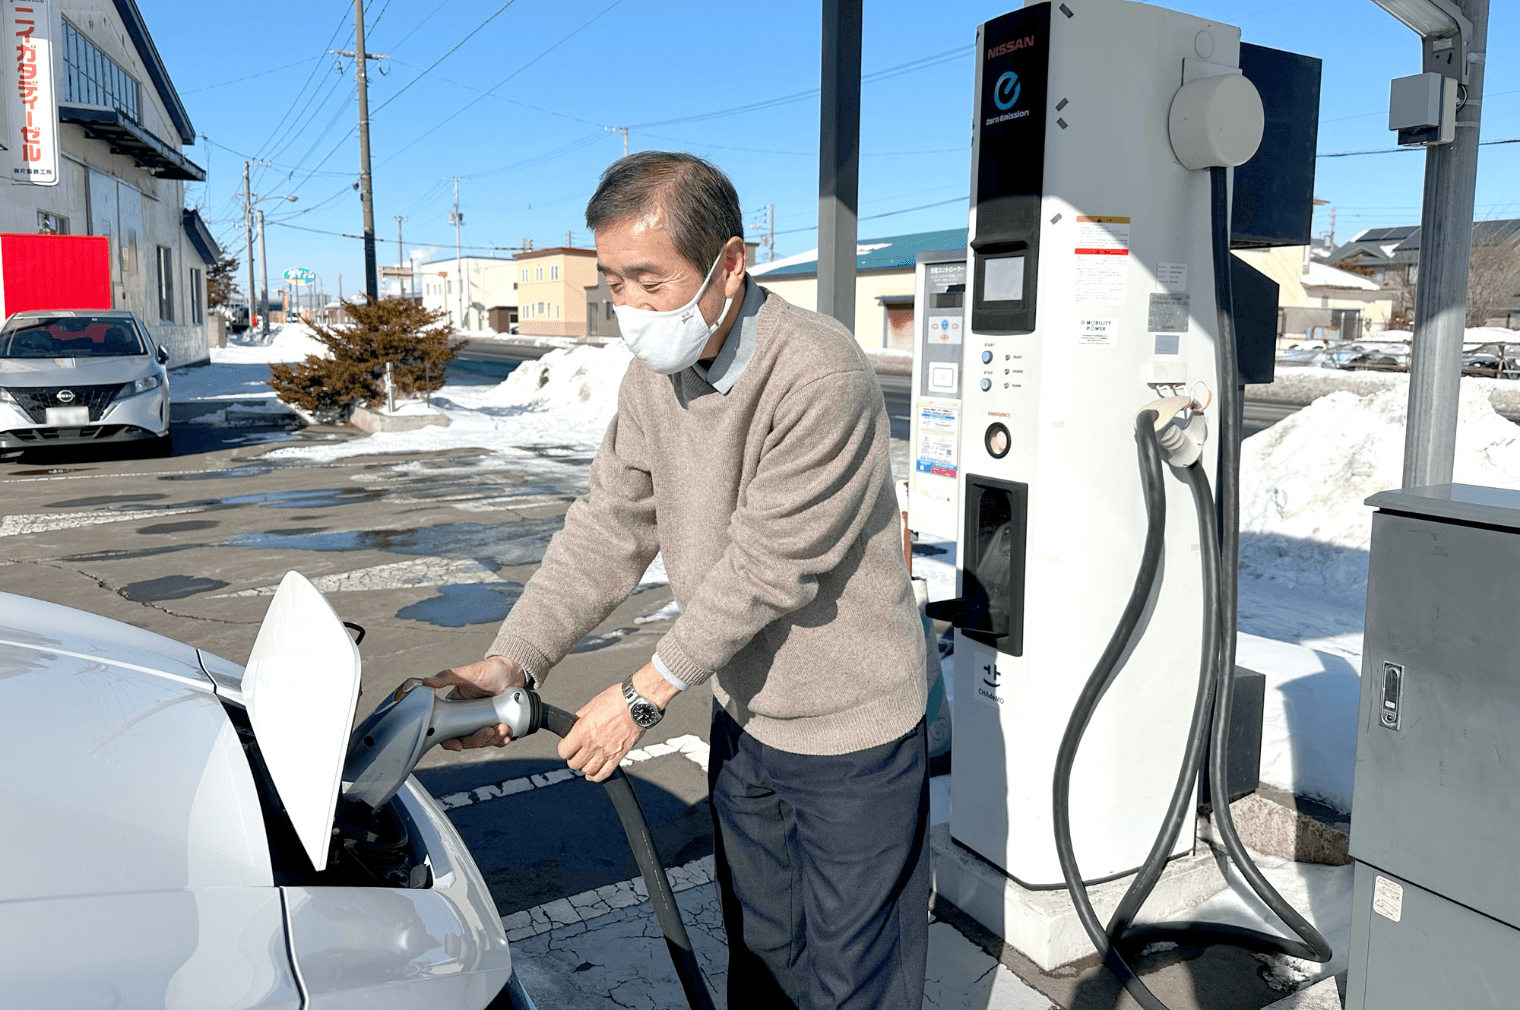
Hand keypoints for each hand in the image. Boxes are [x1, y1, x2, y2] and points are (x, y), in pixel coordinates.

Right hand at [423, 655, 525, 750]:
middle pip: (467, 741)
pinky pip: (498, 739)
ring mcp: (483, 722)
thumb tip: (426, 682)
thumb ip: (447, 677)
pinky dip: (502, 740)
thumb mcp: (468, 673)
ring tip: (502, 728)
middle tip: (489, 730)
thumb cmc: (489, 670)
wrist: (513, 671)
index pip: (447, 731)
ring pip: (483, 741)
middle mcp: (468, 718)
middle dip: (478, 740)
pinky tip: (506, 735)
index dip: (449, 742)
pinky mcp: (498, 724)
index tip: (457, 745)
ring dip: (492, 739)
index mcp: (456, 708)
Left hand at [558, 664, 677, 781]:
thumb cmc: (617, 700)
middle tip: (577, 753)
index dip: (565, 748)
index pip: (564, 751)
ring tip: (587, 761)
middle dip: (573, 759)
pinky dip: (597, 776)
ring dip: (585, 767)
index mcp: (583, 731)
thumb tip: (575, 723)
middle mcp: (593, 744)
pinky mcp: (619, 756)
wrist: (638, 705)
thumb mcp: (592, 704)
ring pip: (588, 771)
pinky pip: (604, 774)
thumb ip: (581, 717)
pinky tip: (594, 774)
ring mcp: (606, 752)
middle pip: (574, 764)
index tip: (568, 746)